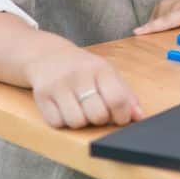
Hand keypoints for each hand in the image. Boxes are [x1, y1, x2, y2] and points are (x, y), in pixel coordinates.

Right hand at [24, 45, 143, 128]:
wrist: (47, 55)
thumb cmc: (84, 69)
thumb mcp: (107, 74)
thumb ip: (126, 95)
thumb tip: (139, 117)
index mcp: (100, 69)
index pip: (117, 99)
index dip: (122, 115)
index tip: (120, 118)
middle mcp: (79, 76)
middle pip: (97, 115)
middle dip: (101, 120)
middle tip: (98, 112)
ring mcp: (58, 85)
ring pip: (76, 122)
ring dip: (81, 122)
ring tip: (80, 109)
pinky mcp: (40, 96)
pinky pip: (56, 123)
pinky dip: (63, 122)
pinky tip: (64, 109)